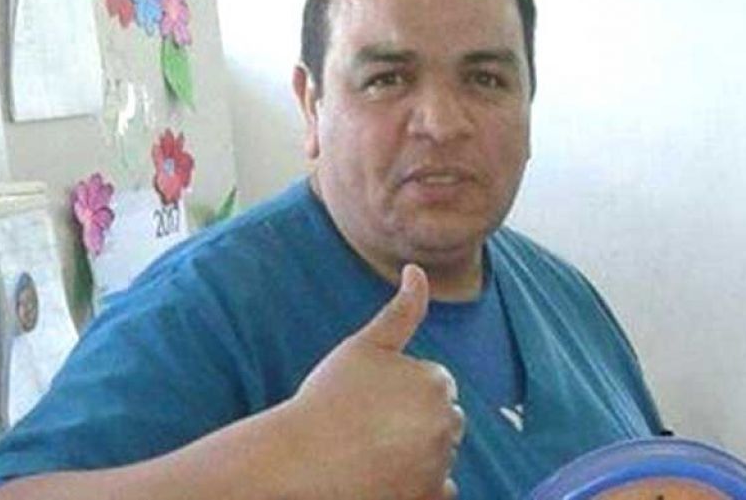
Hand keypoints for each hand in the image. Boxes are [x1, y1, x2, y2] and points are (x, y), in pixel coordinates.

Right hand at [276, 264, 463, 499]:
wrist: (297, 459)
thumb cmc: (326, 398)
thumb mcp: (364, 346)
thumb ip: (401, 310)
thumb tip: (418, 269)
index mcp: (437, 382)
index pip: (435, 387)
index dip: (400, 394)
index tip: (369, 402)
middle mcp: (448, 422)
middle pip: (441, 421)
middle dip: (415, 424)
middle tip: (368, 430)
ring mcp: (439, 463)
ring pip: (440, 453)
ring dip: (418, 453)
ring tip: (371, 452)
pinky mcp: (428, 496)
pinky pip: (442, 489)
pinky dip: (424, 485)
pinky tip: (388, 476)